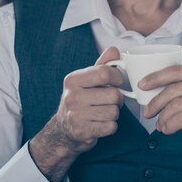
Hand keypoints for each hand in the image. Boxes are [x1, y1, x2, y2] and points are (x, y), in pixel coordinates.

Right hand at [29, 46, 124, 181]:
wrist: (63, 130)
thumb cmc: (80, 100)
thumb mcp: (87, 79)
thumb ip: (103, 64)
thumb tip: (115, 50)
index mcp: (73, 80)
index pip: (105, 72)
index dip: (117, 77)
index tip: (116, 82)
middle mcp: (72, 97)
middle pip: (114, 94)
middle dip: (117, 99)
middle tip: (108, 100)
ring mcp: (76, 115)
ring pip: (114, 111)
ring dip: (113, 113)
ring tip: (102, 112)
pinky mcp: (82, 132)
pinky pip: (111, 127)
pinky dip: (110, 126)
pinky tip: (100, 123)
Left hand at [141, 62, 181, 150]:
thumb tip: (163, 88)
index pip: (175, 70)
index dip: (155, 77)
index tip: (141, 85)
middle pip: (172, 89)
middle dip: (154, 102)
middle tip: (146, 112)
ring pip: (175, 105)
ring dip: (162, 118)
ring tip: (159, 125)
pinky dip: (170, 126)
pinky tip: (167, 130)